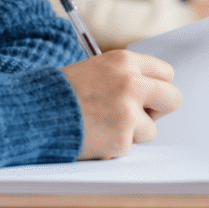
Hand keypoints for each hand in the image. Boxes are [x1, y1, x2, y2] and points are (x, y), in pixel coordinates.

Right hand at [60, 50, 180, 159]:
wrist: (36, 112)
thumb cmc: (63, 92)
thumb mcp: (96, 69)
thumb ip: (125, 76)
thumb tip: (153, 92)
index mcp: (124, 61)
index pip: (165, 72)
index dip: (157, 86)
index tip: (148, 94)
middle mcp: (130, 83)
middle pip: (172, 98)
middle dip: (159, 109)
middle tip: (140, 114)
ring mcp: (128, 112)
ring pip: (151, 128)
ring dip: (133, 131)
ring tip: (104, 124)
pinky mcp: (122, 138)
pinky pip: (130, 146)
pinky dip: (115, 144)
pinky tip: (95, 134)